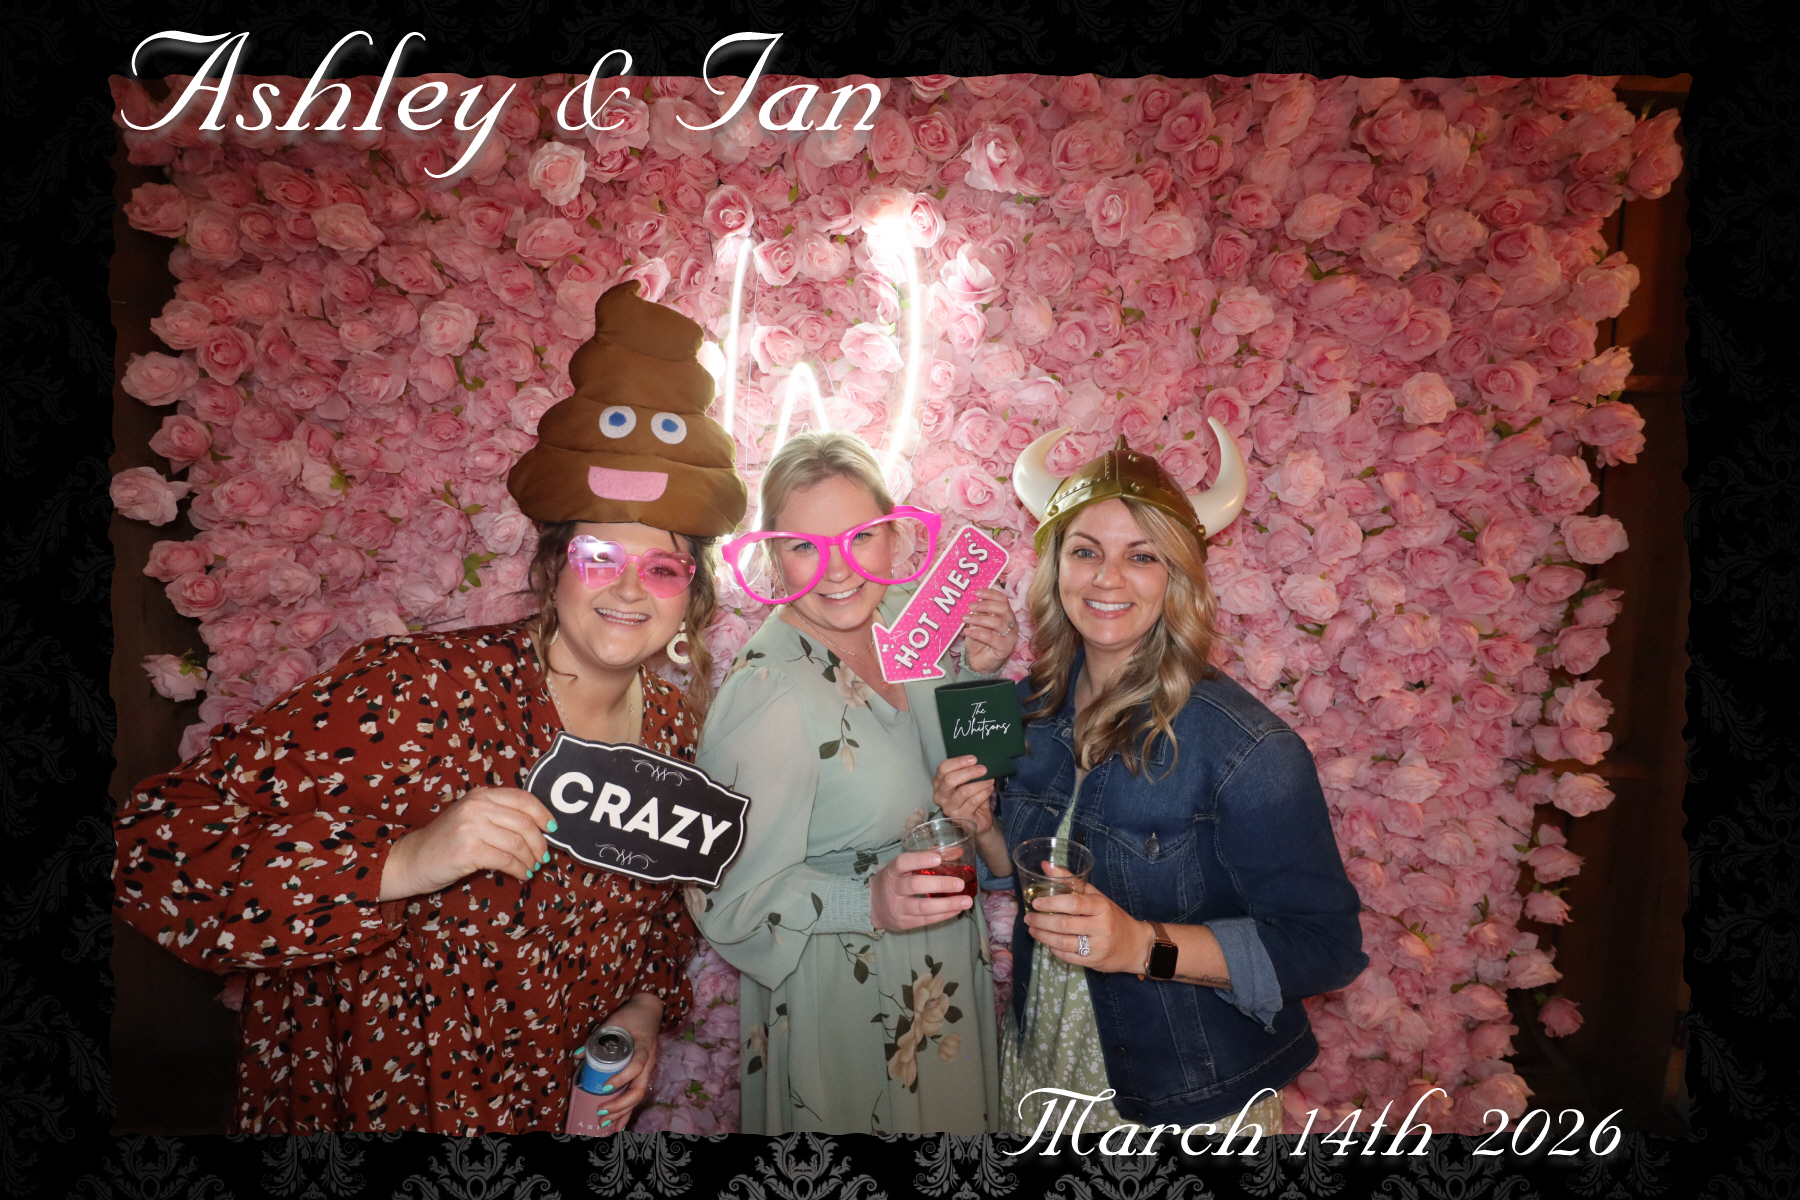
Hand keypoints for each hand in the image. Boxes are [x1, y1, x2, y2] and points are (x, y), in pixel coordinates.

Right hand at [379, 786, 553, 900]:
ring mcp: (472, 827)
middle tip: (543, 857)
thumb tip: (539, 829)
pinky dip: (519, 870)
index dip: (543, 813)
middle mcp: (477, 806)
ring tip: (532, 868)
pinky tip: (521, 875)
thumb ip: (498, 816)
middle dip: (540, 843)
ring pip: (517, 843)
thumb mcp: (471, 818)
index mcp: (481, 795)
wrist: (413, 859)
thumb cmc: (446, 842)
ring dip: (530, 859)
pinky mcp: (469, 850)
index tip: (552, 828)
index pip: (522, 798)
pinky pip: (506, 860)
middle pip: (524, 823)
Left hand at [582, 992, 662, 1134]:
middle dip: (621, 1104)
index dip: (623, 1077)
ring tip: (605, 1124)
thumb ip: (597, 1037)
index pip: (637, 1065)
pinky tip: (618, 1126)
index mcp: (643, 1046)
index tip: (606, 1086)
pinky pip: (636, 1095)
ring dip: (623, 1112)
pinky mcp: (643, 1075)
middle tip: (601, 1111)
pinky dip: (628, 1112)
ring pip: (638, 1096)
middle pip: (639, 1089)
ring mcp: (648, 1070)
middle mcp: (649, 1062)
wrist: (649, 1011)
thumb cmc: (632, 1015)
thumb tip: (578, 1055)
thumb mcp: (614, 1021)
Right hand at [869, 850, 973, 931]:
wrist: (872, 906)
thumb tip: (958, 852)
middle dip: (940, 884)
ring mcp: (897, 908)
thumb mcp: (904, 867)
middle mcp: (892, 889)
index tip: (938, 859)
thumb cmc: (894, 881)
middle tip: (960, 884)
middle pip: (915, 885)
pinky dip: (944, 915)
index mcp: (891, 871)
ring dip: (947, 904)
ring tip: (967, 901)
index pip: (902, 863)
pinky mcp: (904, 923)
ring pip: (923, 907)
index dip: (919, 860)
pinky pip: (926, 920)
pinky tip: (957, 910)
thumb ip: (929, 857)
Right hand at [932, 756, 994, 834]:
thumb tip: (978, 761)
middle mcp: (939, 796)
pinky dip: (984, 793)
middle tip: (983, 769)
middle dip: (969, 772)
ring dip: (980, 784)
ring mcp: (948, 808)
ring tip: (990, 780)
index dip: (958, 762)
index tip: (974, 759)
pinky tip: (990, 789)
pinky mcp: (959, 817)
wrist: (979, 819)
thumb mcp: (968, 782)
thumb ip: (968, 772)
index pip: (943, 768)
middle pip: (949, 780)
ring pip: (963, 791)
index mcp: (939, 783)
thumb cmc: (971, 797)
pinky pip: (973, 802)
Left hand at [961, 586, 1018, 674]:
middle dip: (985, 604)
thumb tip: (972, 600)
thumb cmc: (979, 641)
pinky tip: (967, 631)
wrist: (978, 662)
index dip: (990, 593)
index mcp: (1006, 615)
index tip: (976, 593)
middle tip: (970, 606)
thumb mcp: (976, 623)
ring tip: (965, 618)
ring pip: (997, 622)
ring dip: (979, 618)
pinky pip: (992, 638)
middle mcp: (1012, 624)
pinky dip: (978, 633)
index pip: (1003, 599)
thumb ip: (978, 612)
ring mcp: (1010, 636)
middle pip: (1003, 608)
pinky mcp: (1005, 648)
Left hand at [1021, 866, 1148, 974]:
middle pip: (1065, 925)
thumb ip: (1071, 881)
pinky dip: (1054, 949)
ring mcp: (1098, 946)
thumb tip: (1045, 865)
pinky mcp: (1094, 961)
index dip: (1052, 903)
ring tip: (1032, 930)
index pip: (1074, 903)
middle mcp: (1101, 926)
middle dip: (1041, 922)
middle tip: (1028, 918)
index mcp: (1102, 907)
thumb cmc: (1112, 916)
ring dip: (1043, 937)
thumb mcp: (1096, 896)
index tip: (1035, 903)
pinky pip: (1068, 957)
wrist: (1135, 945)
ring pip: (1064, 943)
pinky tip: (1047, 943)